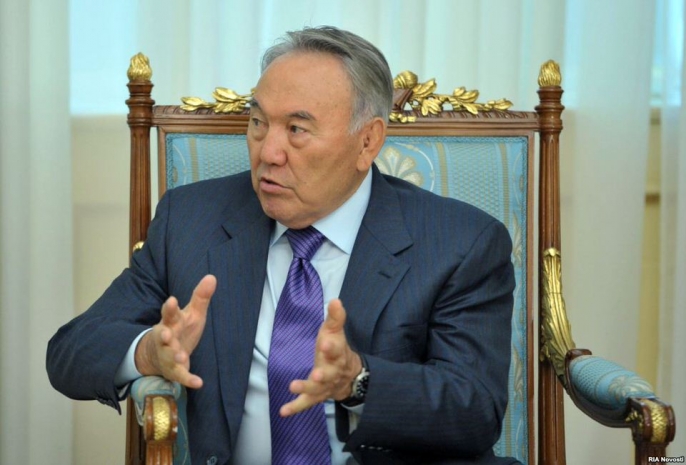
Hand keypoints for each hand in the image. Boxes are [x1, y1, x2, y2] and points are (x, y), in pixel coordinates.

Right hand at [135, 274, 216, 388]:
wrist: (159, 355)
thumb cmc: (180, 329)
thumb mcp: (192, 313)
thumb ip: (201, 297)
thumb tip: (212, 277)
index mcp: (171, 322)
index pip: (169, 313)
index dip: (169, 308)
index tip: (171, 301)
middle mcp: (166, 338)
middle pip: (163, 335)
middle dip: (164, 335)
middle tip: (166, 334)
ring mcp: (168, 355)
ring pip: (169, 356)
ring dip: (174, 356)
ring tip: (181, 356)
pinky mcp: (174, 371)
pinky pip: (180, 375)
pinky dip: (188, 379)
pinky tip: (198, 383)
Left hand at [280, 298, 361, 416]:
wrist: (348, 376)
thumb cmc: (336, 349)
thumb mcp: (335, 331)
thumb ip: (335, 317)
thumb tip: (335, 300)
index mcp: (337, 354)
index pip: (336, 350)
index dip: (332, 347)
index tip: (326, 342)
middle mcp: (332, 372)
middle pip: (329, 374)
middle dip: (323, 374)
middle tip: (316, 374)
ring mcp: (324, 386)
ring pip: (316, 389)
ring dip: (306, 388)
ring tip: (293, 386)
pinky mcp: (316, 396)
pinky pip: (306, 403)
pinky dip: (295, 408)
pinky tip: (283, 411)